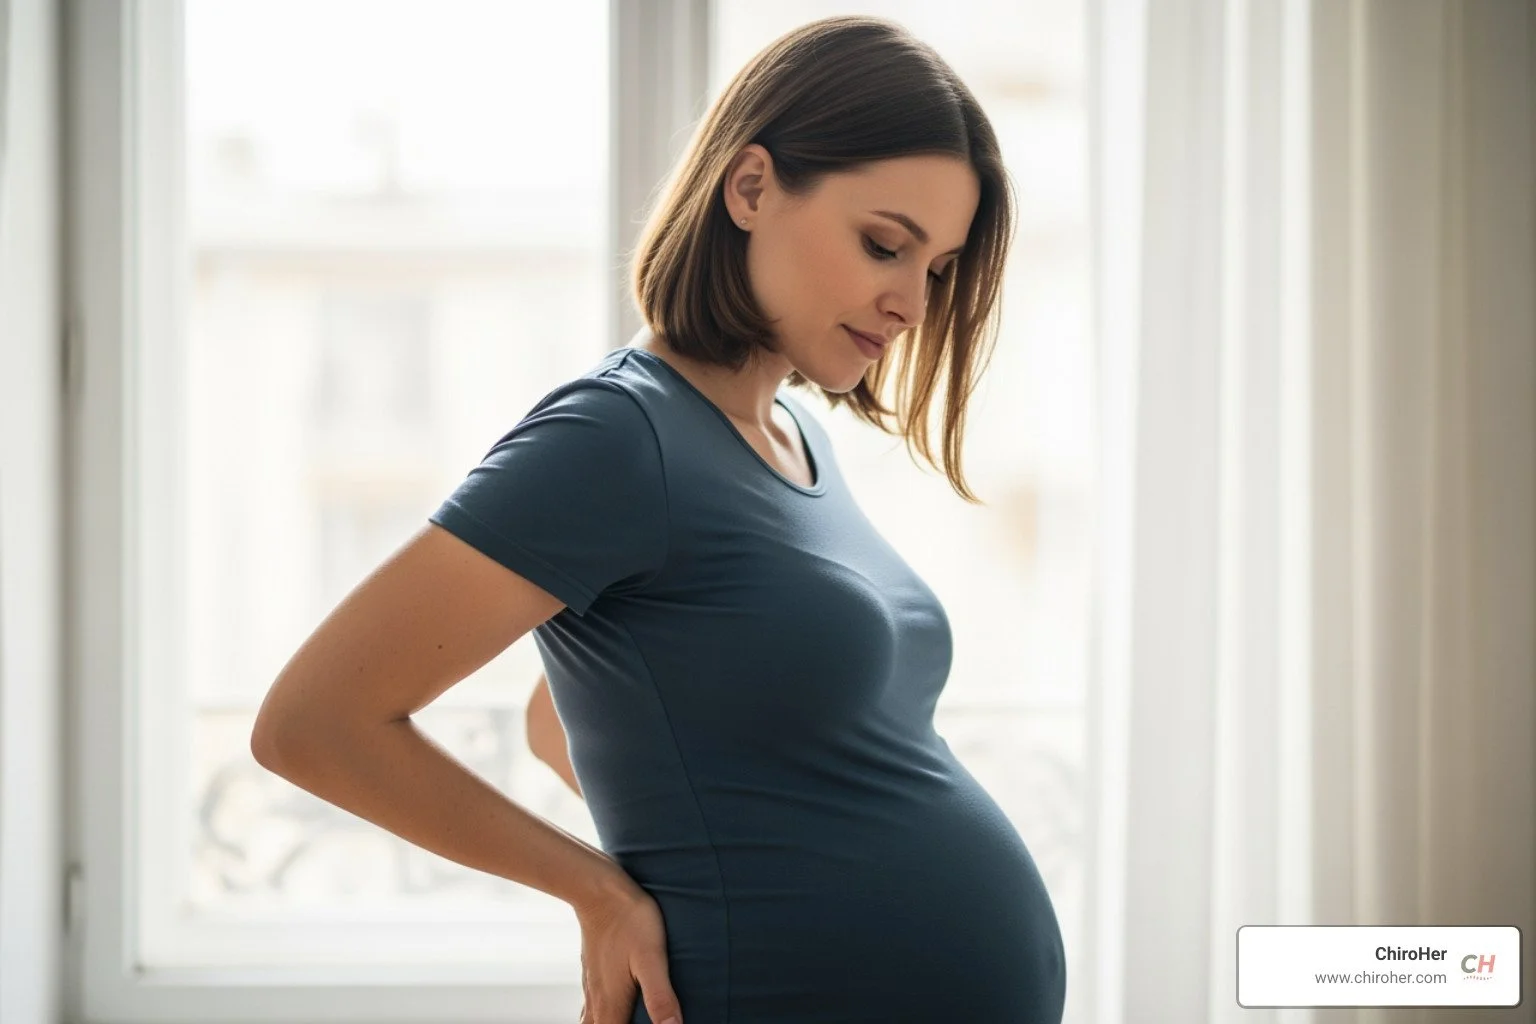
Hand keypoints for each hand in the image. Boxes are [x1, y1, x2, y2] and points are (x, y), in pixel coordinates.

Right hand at [574, 875, 682, 1023]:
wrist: (599, 891)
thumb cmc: (630, 921)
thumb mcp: (652, 958)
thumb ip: (660, 996)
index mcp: (612, 1004)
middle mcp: (598, 1001)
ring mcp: (591, 988)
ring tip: (625, 1022)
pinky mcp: (591, 974)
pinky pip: (590, 1010)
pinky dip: (600, 1019)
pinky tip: (611, 1010)